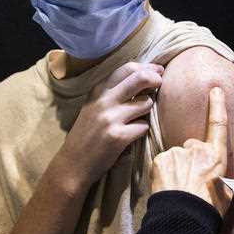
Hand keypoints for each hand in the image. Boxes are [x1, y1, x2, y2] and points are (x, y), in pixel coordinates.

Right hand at [55, 62, 163, 190]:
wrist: (72, 165)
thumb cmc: (87, 135)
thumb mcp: (94, 107)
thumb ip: (113, 92)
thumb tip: (144, 77)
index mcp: (98, 91)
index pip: (127, 68)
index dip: (147, 68)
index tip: (158, 71)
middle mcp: (104, 101)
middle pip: (140, 78)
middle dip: (155, 79)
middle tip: (160, 84)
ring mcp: (110, 118)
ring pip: (146, 104)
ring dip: (147, 111)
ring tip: (136, 119)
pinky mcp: (118, 137)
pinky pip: (143, 126)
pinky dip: (141, 130)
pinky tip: (131, 136)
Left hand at [151, 87, 232, 216]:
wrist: (182, 221)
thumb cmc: (207, 211)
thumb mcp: (226, 193)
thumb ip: (224, 177)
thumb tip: (228, 177)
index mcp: (215, 156)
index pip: (218, 125)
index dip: (217, 105)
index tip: (215, 89)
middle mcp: (196, 149)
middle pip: (192, 148)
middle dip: (190, 160)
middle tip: (189, 182)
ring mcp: (176, 153)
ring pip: (175, 156)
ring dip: (176, 168)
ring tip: (177, 189)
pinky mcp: (159, 159)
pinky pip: (162, 162)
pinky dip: (163, 172)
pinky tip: (167, 187)